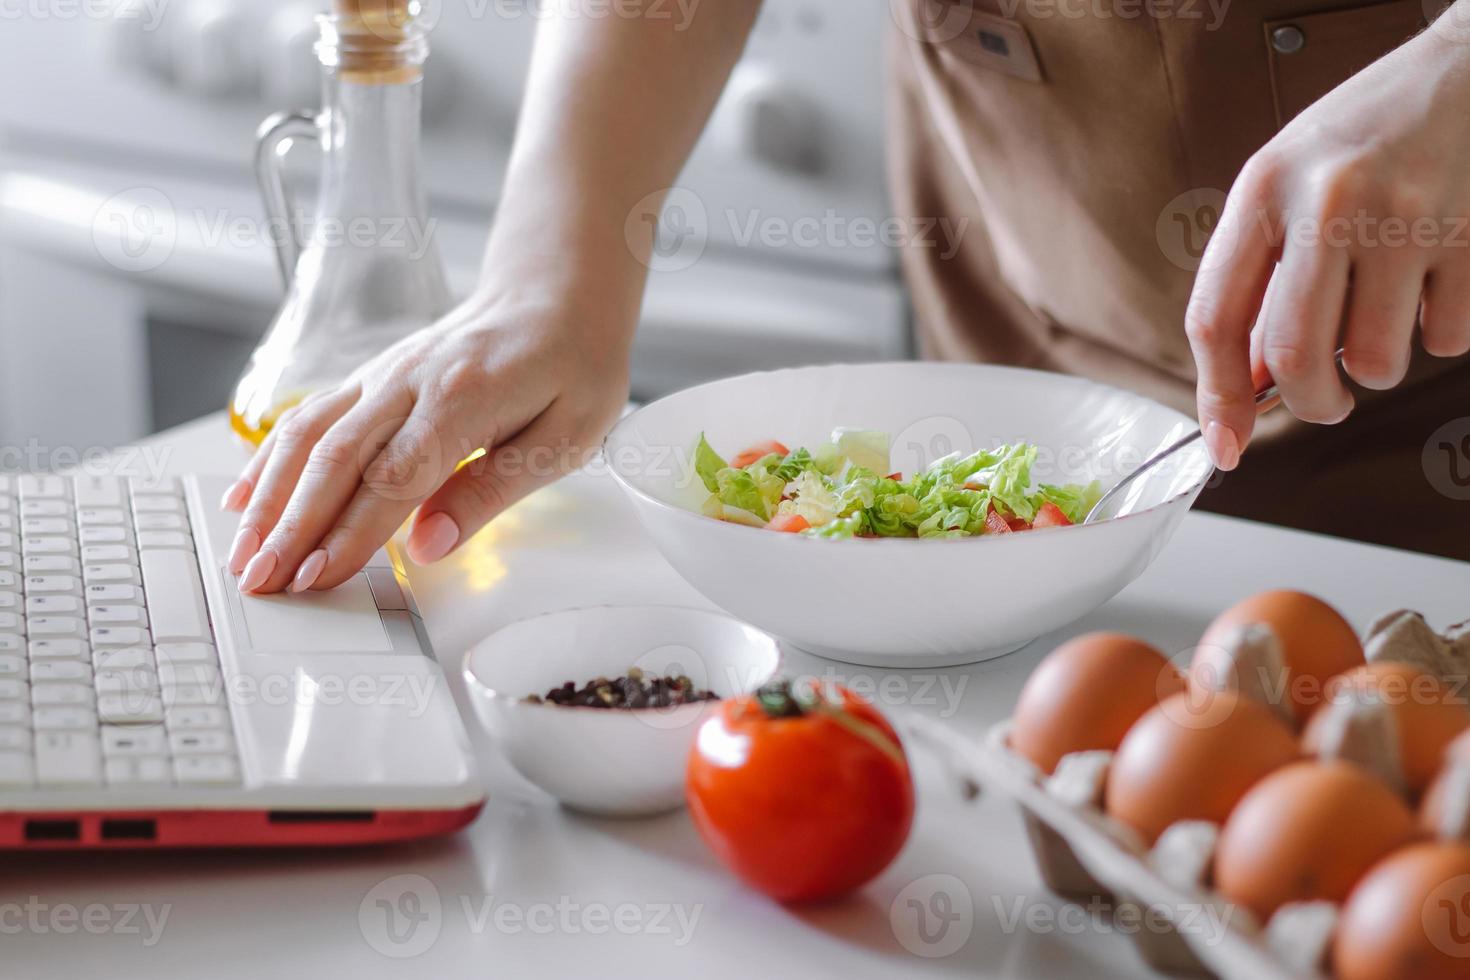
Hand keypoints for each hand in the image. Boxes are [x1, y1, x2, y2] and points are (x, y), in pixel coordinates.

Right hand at [220, 292, 629, 593]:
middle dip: (291, 529)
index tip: (316, 577)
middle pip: (335, 461)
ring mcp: (382, 376)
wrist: (553, 297)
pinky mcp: (370, 378)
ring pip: (308, 437)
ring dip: (269, 500)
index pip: (391, 478)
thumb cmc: (571, 365)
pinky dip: (271, 459)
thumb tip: (430, 544)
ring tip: (244, 556)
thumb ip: (493, 490)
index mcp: (462, 400)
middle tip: (261, 583)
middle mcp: (409, 383)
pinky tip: (246, 499)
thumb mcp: (565, 436)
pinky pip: (310, 416)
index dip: (348, 532)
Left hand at [1186, 17, 1469, 468]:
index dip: (1217, 397)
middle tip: (1326, 401)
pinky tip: (1434, 281)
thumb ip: (1262, 276)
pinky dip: (1438, 331)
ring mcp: (1406, 217)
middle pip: (1293, 356)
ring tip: (1383, 316)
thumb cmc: (1366, 136)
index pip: (1215, 319)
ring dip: (1378, 367)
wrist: (1468, 70)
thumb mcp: (1289, 184)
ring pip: (1375, 361)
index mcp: (1263, 189)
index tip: (1224, 444)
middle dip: (1310, 403)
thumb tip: (1249, 385)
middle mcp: (1328, 202)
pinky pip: (1447, 338)